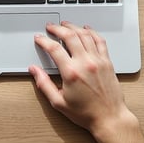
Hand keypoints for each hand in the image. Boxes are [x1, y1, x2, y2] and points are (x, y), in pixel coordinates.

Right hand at [29, 21, 143, 142]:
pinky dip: (92, 32)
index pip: (54, 49)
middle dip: (57, 28)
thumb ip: (44, 84)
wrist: (110, 118)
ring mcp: (98, 61)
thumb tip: (34, 70)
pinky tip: (86, 29)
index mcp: (71, 73)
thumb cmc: (86, 113)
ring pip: (85, 35)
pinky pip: (100, 41)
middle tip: (50, 27)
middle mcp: (85, 63)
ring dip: (73, 27)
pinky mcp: (107, 62)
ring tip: (65, 25)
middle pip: (70, 36)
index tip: (39, 38)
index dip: (44, 41)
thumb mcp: (58, 102)